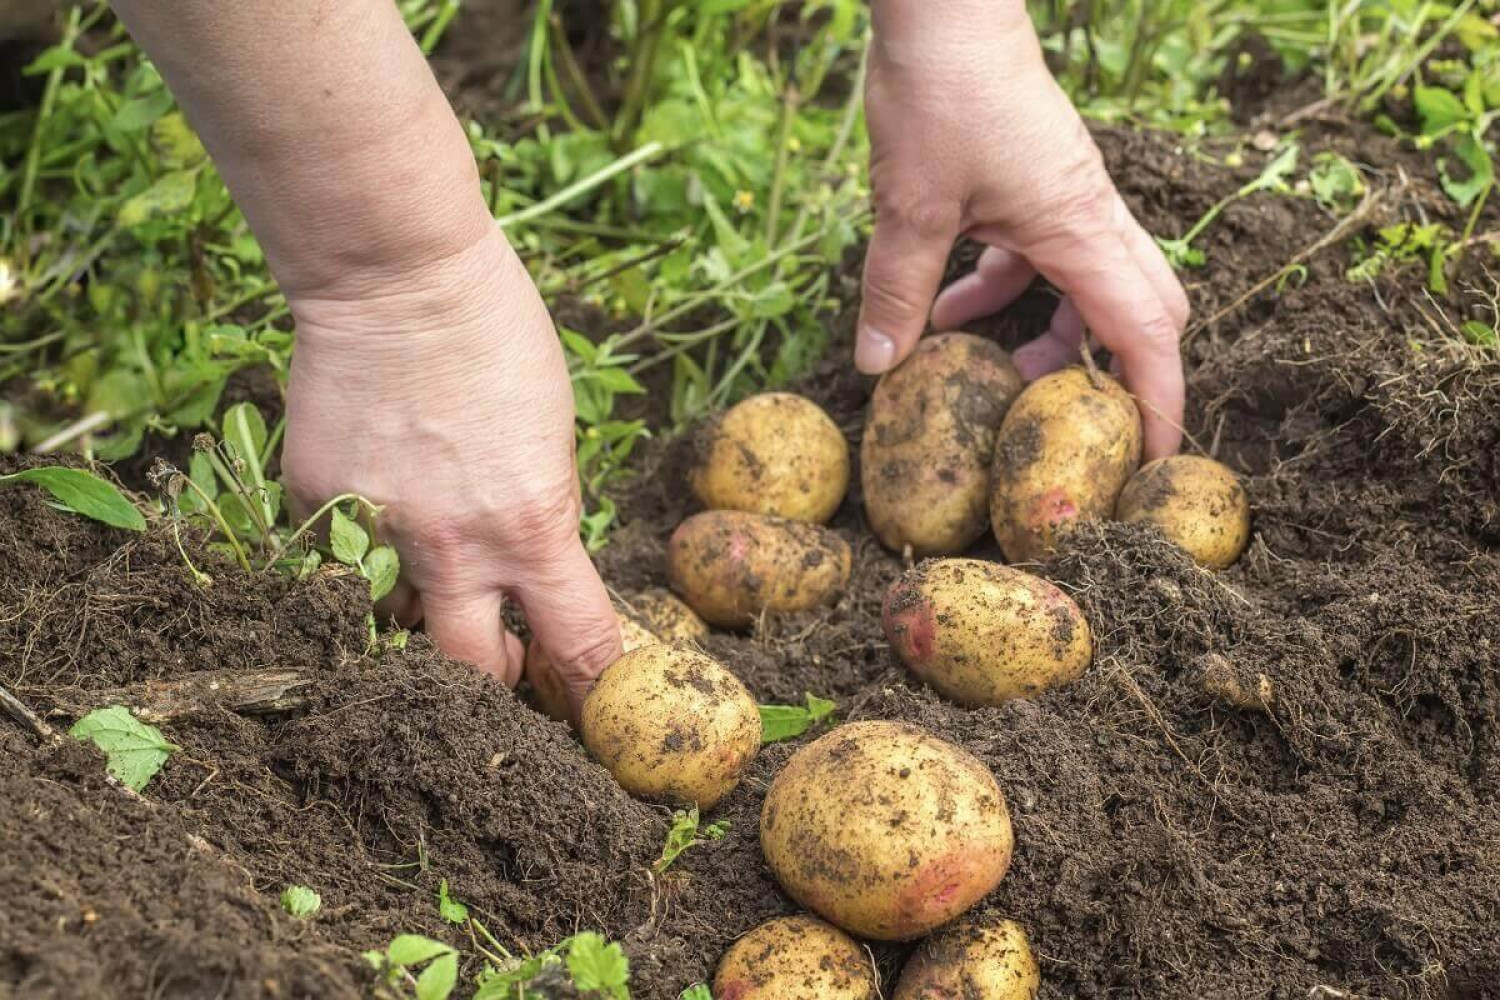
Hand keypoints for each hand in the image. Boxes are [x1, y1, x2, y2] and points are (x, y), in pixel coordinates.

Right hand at [283, 227, 622, 703]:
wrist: (394, 276)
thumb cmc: (495, 337)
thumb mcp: (553, 434)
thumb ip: (541, 514)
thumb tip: (532, 568)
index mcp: (530, 526)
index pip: (577, 641)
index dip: (593, 682)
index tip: (598, 698)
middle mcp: (450, 547)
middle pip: (472, 673)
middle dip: (495, 680)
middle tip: (506, 661)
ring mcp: (374, 531)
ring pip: (396, 622)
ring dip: (422, 608)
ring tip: (434, 556)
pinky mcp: (314, 506)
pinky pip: (341, 560)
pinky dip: (365, 549)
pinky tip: (380, 495)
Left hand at [859, 0, 1188, 457]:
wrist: (944, 7)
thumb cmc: (942, 93)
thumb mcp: (911, 208)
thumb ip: (898, 293)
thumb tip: (879, 368)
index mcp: (1080, 228)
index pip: (1146, 332)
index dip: (1159, 401)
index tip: (1156, 459)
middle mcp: (1089, 214)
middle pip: (1137, 309)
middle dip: (1114, 374)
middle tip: (1081, 428)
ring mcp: (1064, 196)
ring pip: (1083, 284)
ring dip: (1045, 334)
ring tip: (987, 374)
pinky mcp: (1034, 180)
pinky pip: (1037, 254)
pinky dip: (1000, 290)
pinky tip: (943, 309)